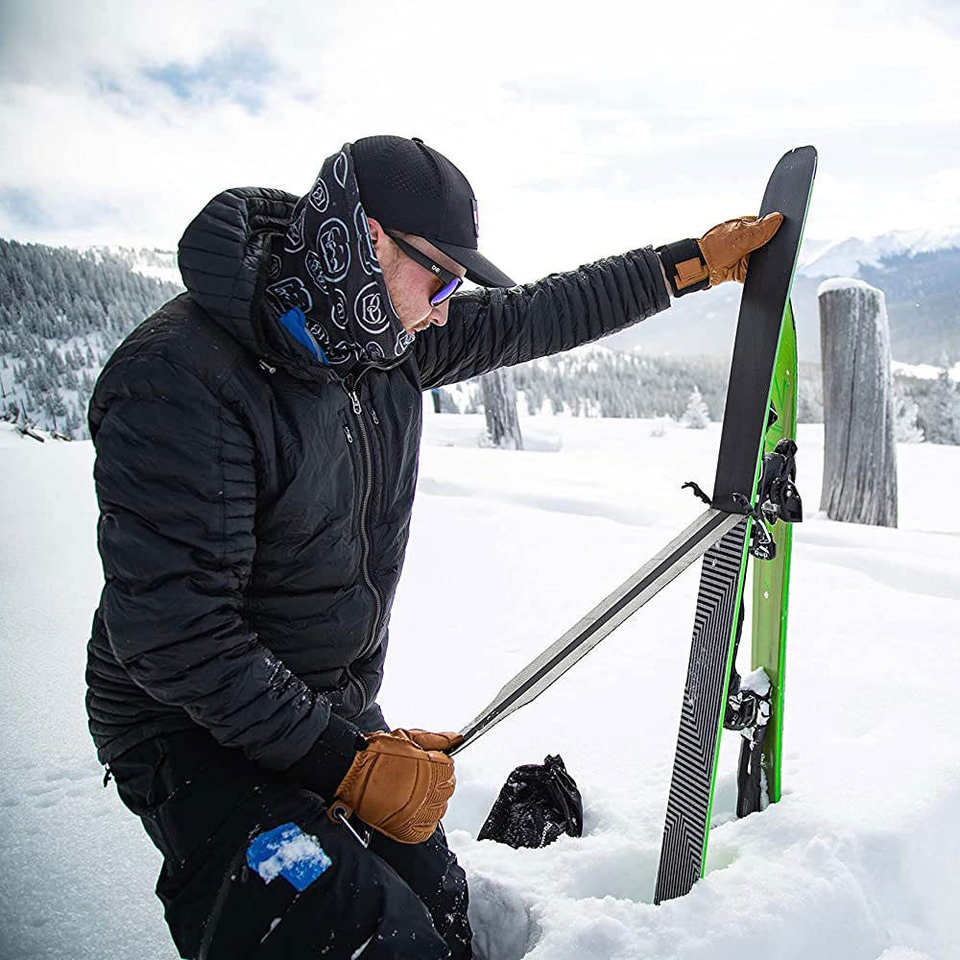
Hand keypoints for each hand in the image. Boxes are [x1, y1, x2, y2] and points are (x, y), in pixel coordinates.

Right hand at [332, 729, 455, 843]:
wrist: (349, 771)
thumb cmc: (374, 752)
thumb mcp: (407, 737)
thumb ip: (435, 739)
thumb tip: (455, 738)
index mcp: (432, 768)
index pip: (450, 770)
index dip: (439, 765)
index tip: (428, 764)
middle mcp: (428, 791)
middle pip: (446, 790)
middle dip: (436, 782)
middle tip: (416, 777)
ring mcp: (418, 812)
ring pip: (438, 810)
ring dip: (428, 801)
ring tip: (409, 792)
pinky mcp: (407, 829)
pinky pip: (426, 828)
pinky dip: (421, 821)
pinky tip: (409, 808)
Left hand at [657, 212, 782, 295]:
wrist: (701, 268)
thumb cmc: (714, 247)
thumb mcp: (740, 236)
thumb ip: (760, 229)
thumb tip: (777, 218)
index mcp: (746, 226)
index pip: (768, 226)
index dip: (776, 230)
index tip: (785, 234)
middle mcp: (747, 240)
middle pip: (768, 244)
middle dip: (771, 248)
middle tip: (775, 249)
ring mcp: (746, 256)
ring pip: (764, 259)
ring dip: (766, 262)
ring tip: (766, 261)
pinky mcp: (743, 271)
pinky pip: (757, 273)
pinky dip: (760, 274)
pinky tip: (763, 272)